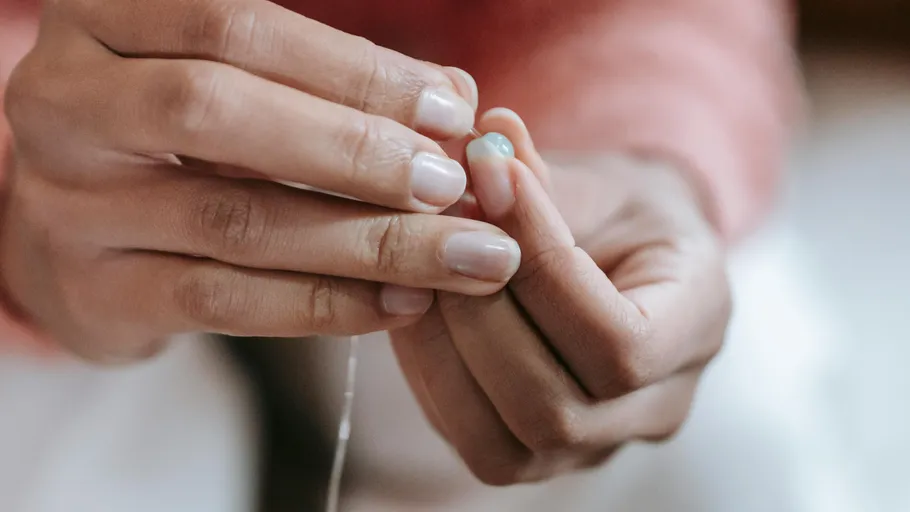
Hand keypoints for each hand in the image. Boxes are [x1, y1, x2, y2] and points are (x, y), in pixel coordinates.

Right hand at [0, 0, 521, 360]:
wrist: (81, 234)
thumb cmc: (176, 141)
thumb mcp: (239, 88)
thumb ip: (330, 84)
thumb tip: (453, 102)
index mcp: (105, 19)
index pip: (237, 28)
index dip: (354, 70)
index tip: (450, 110)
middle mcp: (67, 102)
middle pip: (219, 113)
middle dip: (357, 151)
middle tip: (453, 186)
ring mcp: (70, 205)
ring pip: (234, 220)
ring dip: (367, 241)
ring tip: (458, 255)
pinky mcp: (97, 293)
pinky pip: (225, 301)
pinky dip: (326, 303)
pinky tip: (401, 303)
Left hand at [390, 110, 730, 484]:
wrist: (622, 256)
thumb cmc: (616, 212)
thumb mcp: (597, 180)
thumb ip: (542, 173)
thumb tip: (484, 136)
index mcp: (699, 326)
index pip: (621, 344)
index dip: (542, 269)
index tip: (492, 180)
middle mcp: (657, 408)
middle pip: (555, 411)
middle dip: (479, 317)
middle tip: (437, 231)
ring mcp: (595, 447)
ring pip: (504, 446)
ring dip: (444, 351)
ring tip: (417, 269)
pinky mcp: (536, 456)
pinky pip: (470, 439)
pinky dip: (429, 374)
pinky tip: (415, 307)